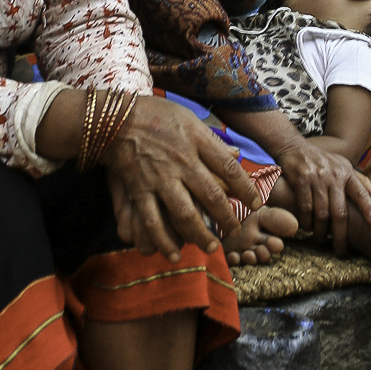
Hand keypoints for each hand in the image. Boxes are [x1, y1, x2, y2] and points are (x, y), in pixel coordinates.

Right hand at [104, 96, 258, 260]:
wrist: (114, 119)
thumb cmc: (155, 115)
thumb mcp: (189, 118)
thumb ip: (211, 139)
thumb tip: (236, 155)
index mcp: (197, 141)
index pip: (230, 168)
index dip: (246, 189)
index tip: (256, 203)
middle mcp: (182, 161)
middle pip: (212, 195)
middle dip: (227, 218)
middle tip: (234, 231)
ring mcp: (160, 178)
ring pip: (185, 214)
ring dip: (200, 234)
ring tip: (210, 247)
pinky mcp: (139, 190)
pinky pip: (153, 221)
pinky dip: (163, 240)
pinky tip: (173, 254)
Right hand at [277, 137, 370, 252]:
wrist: (294, 147)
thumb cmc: (322, 161)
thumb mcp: (343, 166)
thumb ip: (361, 182)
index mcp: (347, 174)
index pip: (361, 193)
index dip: (369, 208)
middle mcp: (334, 176)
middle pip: (340, 210)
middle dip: (341, 234)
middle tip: (341, 250)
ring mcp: (317, 177)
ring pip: (322, 212)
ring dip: (321, 230)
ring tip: (322, 240)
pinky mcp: (301, 179)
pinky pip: (305, 206)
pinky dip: (307, 220)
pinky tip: (307, 228)